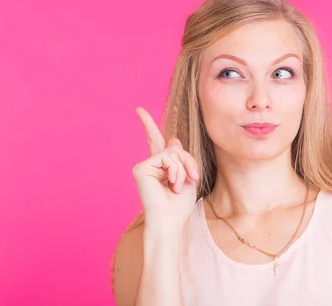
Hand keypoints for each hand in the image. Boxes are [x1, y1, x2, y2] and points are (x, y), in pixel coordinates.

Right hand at [132, 107, 199, 229]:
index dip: (148, 124)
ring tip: (178, 185)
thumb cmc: (179, 205)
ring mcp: (144, 166)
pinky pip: (167, 157)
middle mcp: (150, 164)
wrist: (171, 221)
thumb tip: (172, 139)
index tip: (139, 109)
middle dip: (189, 161)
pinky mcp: (141, 169)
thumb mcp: (188, 176)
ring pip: (173, 151)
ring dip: (184, 168)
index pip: (155, 141)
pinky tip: (171, 184)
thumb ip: (181, 157)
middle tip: (193, 177)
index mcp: (161, 166)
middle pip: (174, 147)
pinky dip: (175, 170)